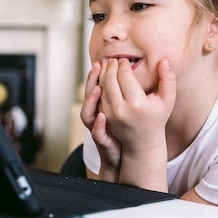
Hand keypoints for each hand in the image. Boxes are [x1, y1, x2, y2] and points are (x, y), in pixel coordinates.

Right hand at [80, 61, 121, 180]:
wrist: (125, 155)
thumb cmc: (125, 131)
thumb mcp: (123, 109)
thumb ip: (124, 93)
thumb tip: (131, 73)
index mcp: (102, 106)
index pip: (96, 87)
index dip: (96, 75)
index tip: (103, 61)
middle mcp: (96, 115)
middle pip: (88, 96)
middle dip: (91, 81)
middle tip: (98, 66)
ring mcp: (97, 129)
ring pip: (87, 113)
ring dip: (91, 101)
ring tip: (98, 88)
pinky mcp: (102, 142)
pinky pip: (97, 133)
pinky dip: (98, 126)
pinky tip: (102, 117)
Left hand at [98, 58, 175, 189]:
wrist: (143, 143)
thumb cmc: (157, 118)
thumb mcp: (167, 100)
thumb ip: (168, 79)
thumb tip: (165, 60)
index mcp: (137, 103)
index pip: (125, 76)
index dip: (123, 64)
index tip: (124, 59)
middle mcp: (121, 109)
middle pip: (110, 79)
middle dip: (110, 66)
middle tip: (113, 58)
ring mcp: (110, 114)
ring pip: (101, 87)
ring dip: (102, 73)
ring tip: (106, 64)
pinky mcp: (104, 117)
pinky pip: (97, 96)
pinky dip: (98, 84)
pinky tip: (102, 78)